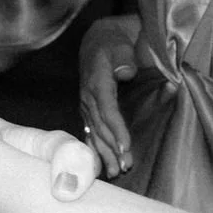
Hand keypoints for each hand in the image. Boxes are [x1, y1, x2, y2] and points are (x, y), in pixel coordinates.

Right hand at [78, 13, 138, 174]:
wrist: (98, 39)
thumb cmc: (113, 42)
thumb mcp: (119, 43)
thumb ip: (123, 57)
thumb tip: (126, 72)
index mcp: (96, 82)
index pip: (107, 109)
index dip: (116, 128)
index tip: (125, 146)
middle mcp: (88, 97)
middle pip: (100, 126)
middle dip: (111, 148)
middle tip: (124, 167)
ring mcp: (86, 105)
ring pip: (94, 132)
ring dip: (104, 153)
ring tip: (114, 172)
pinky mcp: (88, 110)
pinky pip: (90, 132)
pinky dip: (94, 149)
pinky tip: (99, 165)